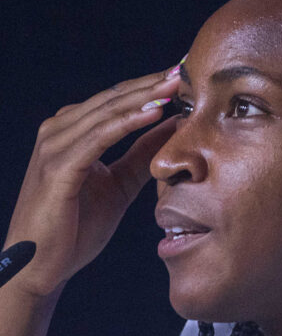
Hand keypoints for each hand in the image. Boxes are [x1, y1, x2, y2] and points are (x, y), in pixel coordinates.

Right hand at [2, 67, 180, 296]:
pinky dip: (127, 122)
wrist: (41, 265)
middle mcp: (60, 131)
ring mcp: (55, 146)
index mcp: (73, 133)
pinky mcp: (58, 166)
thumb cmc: (76, 226)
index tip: (184, 75)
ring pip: (107, 112)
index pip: (117, 101)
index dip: (151, 87)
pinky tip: (154, 112)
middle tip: (185, 70)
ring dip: (144, 96)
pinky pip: (99, 137)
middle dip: (152, 83)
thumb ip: (141, 154)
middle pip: (114, 99)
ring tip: (176, 84)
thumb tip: (171, 127)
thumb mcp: (120, 184)